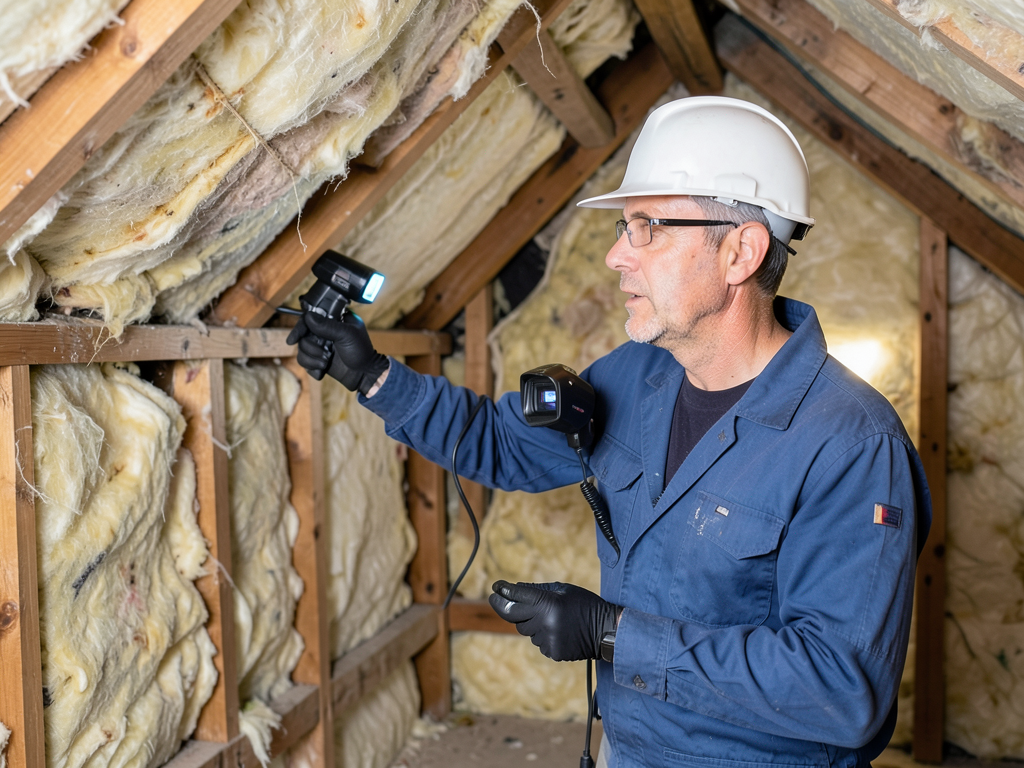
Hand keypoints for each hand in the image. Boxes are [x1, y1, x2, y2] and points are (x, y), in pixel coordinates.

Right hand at [286, 311, 388, 393]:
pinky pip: (305, 363)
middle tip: (326, 355)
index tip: (293, 340)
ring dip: (312, 360)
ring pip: (301, 351)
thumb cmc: (361, 351)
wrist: (364, 375)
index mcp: (332, 320)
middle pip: (302, 336)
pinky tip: (324, 370)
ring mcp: (319, 345)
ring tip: (326, 363)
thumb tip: (308, 316)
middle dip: (311, 348)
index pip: (309, 318)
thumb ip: (328, 326)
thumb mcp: (347, 335)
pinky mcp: (317, 359)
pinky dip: (313, 369)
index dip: (299, 328)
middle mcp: (323, 331)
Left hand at [489, 581, 619, 661]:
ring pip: (526, 630)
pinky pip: (538, 642)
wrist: (606, 630)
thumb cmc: (585, 605)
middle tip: (498, 600)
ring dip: (531, 623)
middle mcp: (545, 622)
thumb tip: (514, 589)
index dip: (503, 591)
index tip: (495, 587)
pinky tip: (559, 631)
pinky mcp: (552, 652)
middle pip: (514, 616)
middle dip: (506, 607)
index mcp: (549, 603)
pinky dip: (543, 635)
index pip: (517, 596)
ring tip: (551, 618)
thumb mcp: (564, 590)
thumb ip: (538, 589)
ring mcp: (548, 639)